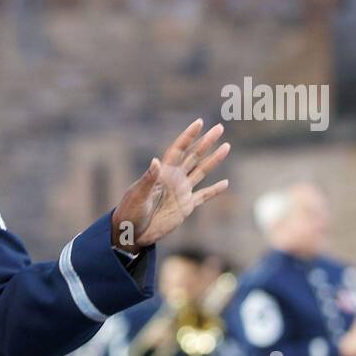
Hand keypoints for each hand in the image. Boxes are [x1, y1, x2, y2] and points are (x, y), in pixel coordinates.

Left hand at [111, 119, 229, 249]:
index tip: (199, 122)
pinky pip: (203, 196)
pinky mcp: (185, 207)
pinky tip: (225, 183)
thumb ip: (148, 179)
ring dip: (213, 160)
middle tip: (219, 128)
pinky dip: (214, 190)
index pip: (178, 150)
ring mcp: (181, 192)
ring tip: (226, 146)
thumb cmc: (129, 212)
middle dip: (206, 142)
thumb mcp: (138, 195)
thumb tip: (156, 161)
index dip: (189, 136)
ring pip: (201, 172)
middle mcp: (174, 179)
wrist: (131, 233)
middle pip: (194, 156)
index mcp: (162, 174)